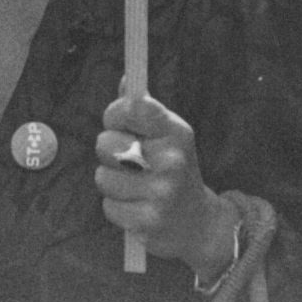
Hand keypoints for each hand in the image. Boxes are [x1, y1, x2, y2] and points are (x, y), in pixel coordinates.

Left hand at [95, 85, 238, 277]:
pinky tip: (135, 206)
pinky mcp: (149, 222)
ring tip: (132, 184)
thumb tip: (127, 79)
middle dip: (108, 151)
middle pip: (106, 144)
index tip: (117, 122)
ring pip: (103, 177)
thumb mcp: (167, 135)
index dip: (116, 113)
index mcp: (176, 132)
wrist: (198, 222)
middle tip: (125, 158)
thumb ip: (143, 109)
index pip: (133, 107)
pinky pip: (109, 207)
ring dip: (111, 181)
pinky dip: (116, 207)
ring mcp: (162, 193)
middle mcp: (172, 160)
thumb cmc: (173, 168)